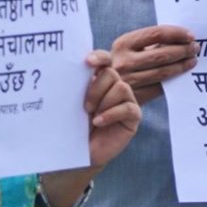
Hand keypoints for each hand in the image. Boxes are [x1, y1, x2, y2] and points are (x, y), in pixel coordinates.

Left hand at [83, 50, 140, 169]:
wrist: (79, 150)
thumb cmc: (74, 124)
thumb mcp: (74, 101)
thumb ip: (78, 84)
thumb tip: (74, 66)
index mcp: (99, 79)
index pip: (105, 60)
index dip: (99, 57)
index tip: (87, 62)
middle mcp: (114, 86)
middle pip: (111, 73)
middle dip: (96, 88)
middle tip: (85, 106)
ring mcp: (126, 100)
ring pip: (121, 87)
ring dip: (104, 101)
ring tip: (92, 115)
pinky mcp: (133, 117)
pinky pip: (128, 107)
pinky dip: (112, 114)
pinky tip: (100, 122)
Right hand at [110, 24, 196, 102]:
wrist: (102, 92)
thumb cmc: (119, 65)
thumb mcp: (125, 50)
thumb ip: (147, 44)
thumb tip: (177, 37)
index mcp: (123, 44)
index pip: (155, 34)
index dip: (175, 33)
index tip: (190, 35)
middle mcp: (124, 61)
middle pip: (162, 53)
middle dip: (182, 50)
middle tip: (195, 48)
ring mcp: (129, 80)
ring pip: (163, 71)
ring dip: (182, 65)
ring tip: (193, 60)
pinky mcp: (135, 96)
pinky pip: (160, 87)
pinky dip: (174, 79)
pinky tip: (182, 74)